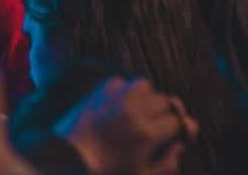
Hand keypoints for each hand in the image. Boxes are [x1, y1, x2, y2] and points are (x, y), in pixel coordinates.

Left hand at [55, 77, 197, 174]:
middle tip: (157, 128)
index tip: (175, 136)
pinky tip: (119, 107)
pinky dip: (125, 92)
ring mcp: (118, 96)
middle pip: (166, 101)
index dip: (179, 130)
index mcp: (147, 133)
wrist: (67, 162)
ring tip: (139, 112)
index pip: (178, 121)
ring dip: (147, 97)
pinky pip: (122, 82)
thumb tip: (180, 146)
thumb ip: (167, 164)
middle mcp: (136, 110)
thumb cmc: (106, 174)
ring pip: (146, 85)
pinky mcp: (101, 89)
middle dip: (165, 115)